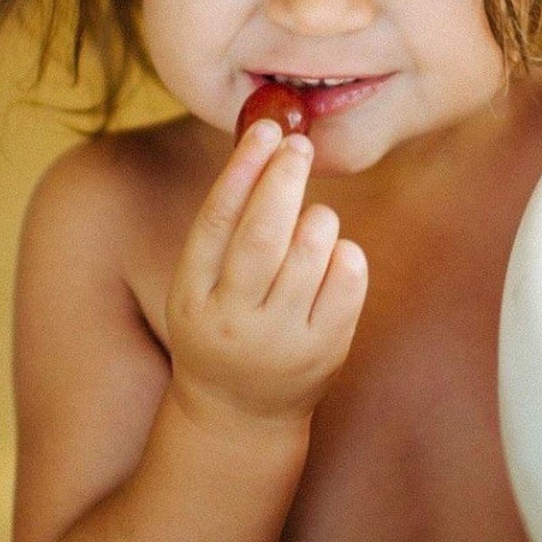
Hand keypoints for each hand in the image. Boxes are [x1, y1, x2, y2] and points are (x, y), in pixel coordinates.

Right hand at [164, 121, 366, 434]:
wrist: (240, 413)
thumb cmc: (227, 322)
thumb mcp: (204, 284)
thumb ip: (229, 225)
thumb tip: (266, 142)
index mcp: (192, 298)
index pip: (215, 223)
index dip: (240, 170)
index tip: (264, 129)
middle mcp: (233, 320)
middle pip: (263, 235)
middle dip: (283, 179)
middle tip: (298, 144)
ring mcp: (282, 338)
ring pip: (312, 249)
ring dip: (318, 218)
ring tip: (312, 221)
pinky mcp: (327, 349)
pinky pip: (349, 275)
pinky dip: (345, 252)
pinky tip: (332, 258)